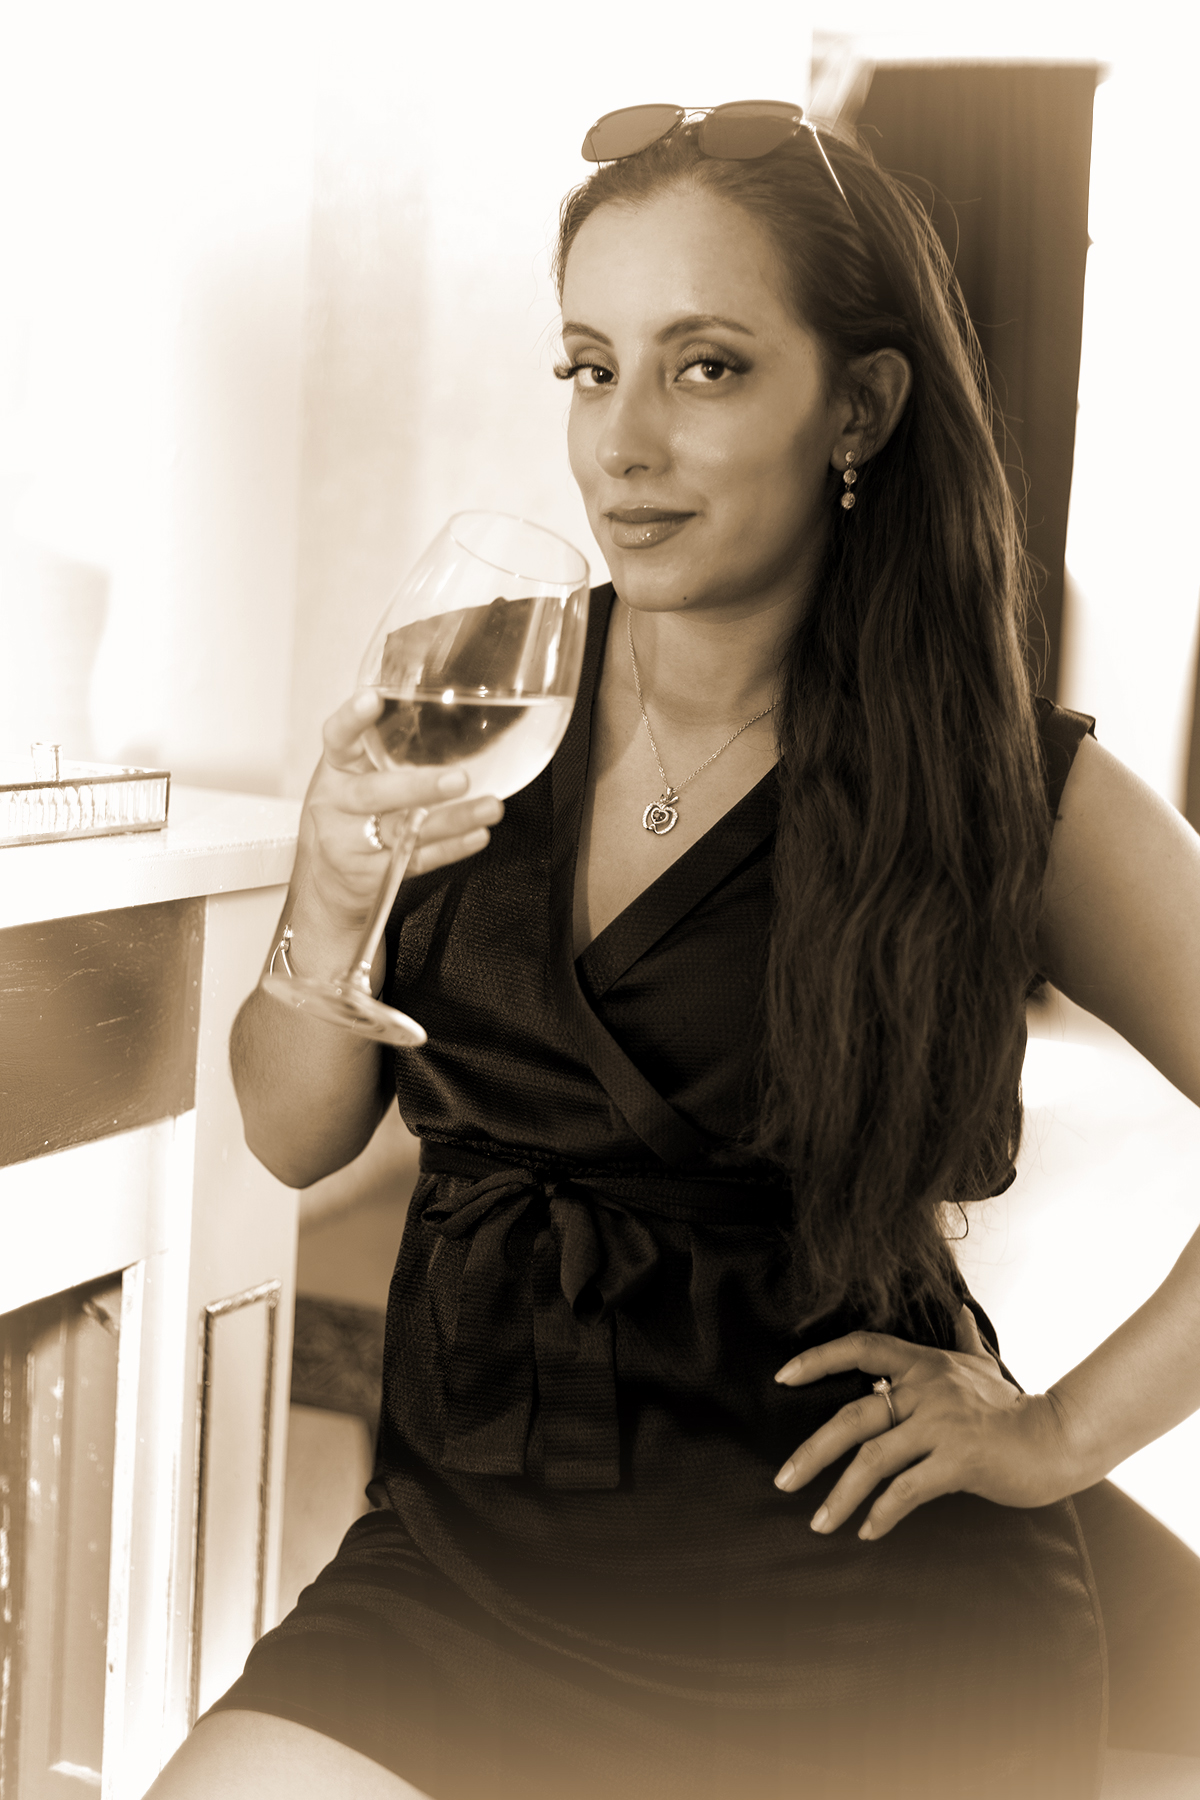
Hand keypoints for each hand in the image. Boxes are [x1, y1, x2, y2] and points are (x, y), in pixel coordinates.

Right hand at [301, 689, 503, 925]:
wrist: (324, 882)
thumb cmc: (346, 816)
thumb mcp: (350, 774)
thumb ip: (381, 746)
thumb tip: (440, 707)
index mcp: (335, 769)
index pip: (336, 737)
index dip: (352, 718)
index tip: (373, 699)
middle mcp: (337, 805)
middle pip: (374, 793)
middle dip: (419, 786)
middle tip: (459, 778)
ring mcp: (351, 843)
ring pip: (403, 830)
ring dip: (451, 820)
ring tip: (489, 807)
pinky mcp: (373, 874)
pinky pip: (416, 859)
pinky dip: (451, 848)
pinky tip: (477, 834)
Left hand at [771, 1307, 1079, 1540]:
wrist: (1060, 1439)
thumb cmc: (1017, 1408)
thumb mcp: (986, 1368)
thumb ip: (966, 1341)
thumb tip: (960, 1310)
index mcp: (925, 1364)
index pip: (861, 1347)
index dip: (818, 1358)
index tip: (782, 1377)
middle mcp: (928, 1388)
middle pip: (853, 1416)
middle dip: (812, 1452)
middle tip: (783, 1481)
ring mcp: (942, 1424)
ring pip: (873, 1460)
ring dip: (840, 1496)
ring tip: (818, 1524)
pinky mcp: (959, 1460)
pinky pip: (907, 1489)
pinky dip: (882, 1513)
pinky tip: (867, 1531)